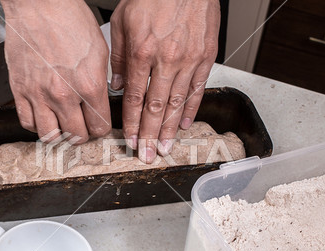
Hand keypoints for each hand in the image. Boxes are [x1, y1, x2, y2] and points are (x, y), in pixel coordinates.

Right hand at [1, 0, 111, 142]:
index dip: (101, 127)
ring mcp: (39, 94)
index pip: (100, 126)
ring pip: (50, 136)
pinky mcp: (19, 90)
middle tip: (82, 124)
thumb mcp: (99, 52)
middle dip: (83, 133)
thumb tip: (100, 103)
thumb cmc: (70, 20)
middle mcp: (64, 95)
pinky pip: (27, 123)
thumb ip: (100, 83)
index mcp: (89, 85)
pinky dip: (37, 124)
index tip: (98, 124)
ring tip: (62, 123)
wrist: (38, 4)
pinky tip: (43, 115)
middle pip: (77, 136)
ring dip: (59, 133)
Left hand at [110, 0, 219, 162]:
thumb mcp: (123, 21)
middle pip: (156, 107)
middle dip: (150, 135)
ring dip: (169, 129)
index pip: (135, 98)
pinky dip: (190, 109)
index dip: (132, 124)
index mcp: (143, 52)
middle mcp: (167, 60)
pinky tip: (183, 125)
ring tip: (164, 149)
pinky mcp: (206, 56)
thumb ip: (119, 57)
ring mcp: (189, 59)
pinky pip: (197, 89)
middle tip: (147, 156)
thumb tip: (117, 87)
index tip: (130, 141)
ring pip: (177, 103)